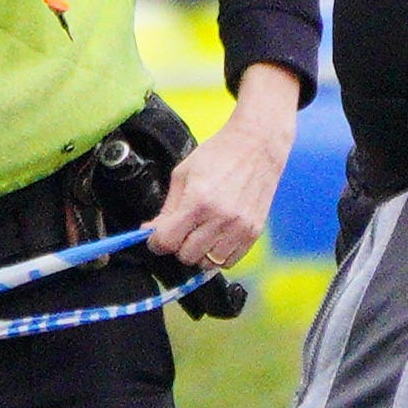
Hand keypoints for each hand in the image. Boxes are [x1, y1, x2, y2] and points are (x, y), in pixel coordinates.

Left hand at [148, 66, 299, 270]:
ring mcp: (239, 227)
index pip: (167, 241)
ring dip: (199, 252)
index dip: (156, 242)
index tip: (157, 237)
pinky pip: (230, 261)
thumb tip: (150, 231)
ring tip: (200, 233)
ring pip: (208, 262)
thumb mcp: (183, 175)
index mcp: (198, 201)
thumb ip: (167, 208)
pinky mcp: (254, 232)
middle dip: (178, 246)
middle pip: (186, 256)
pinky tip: (216, 237)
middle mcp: (220, 218)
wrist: (257, 145)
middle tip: (181, 231)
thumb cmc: (219, 155)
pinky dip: (219, 255)